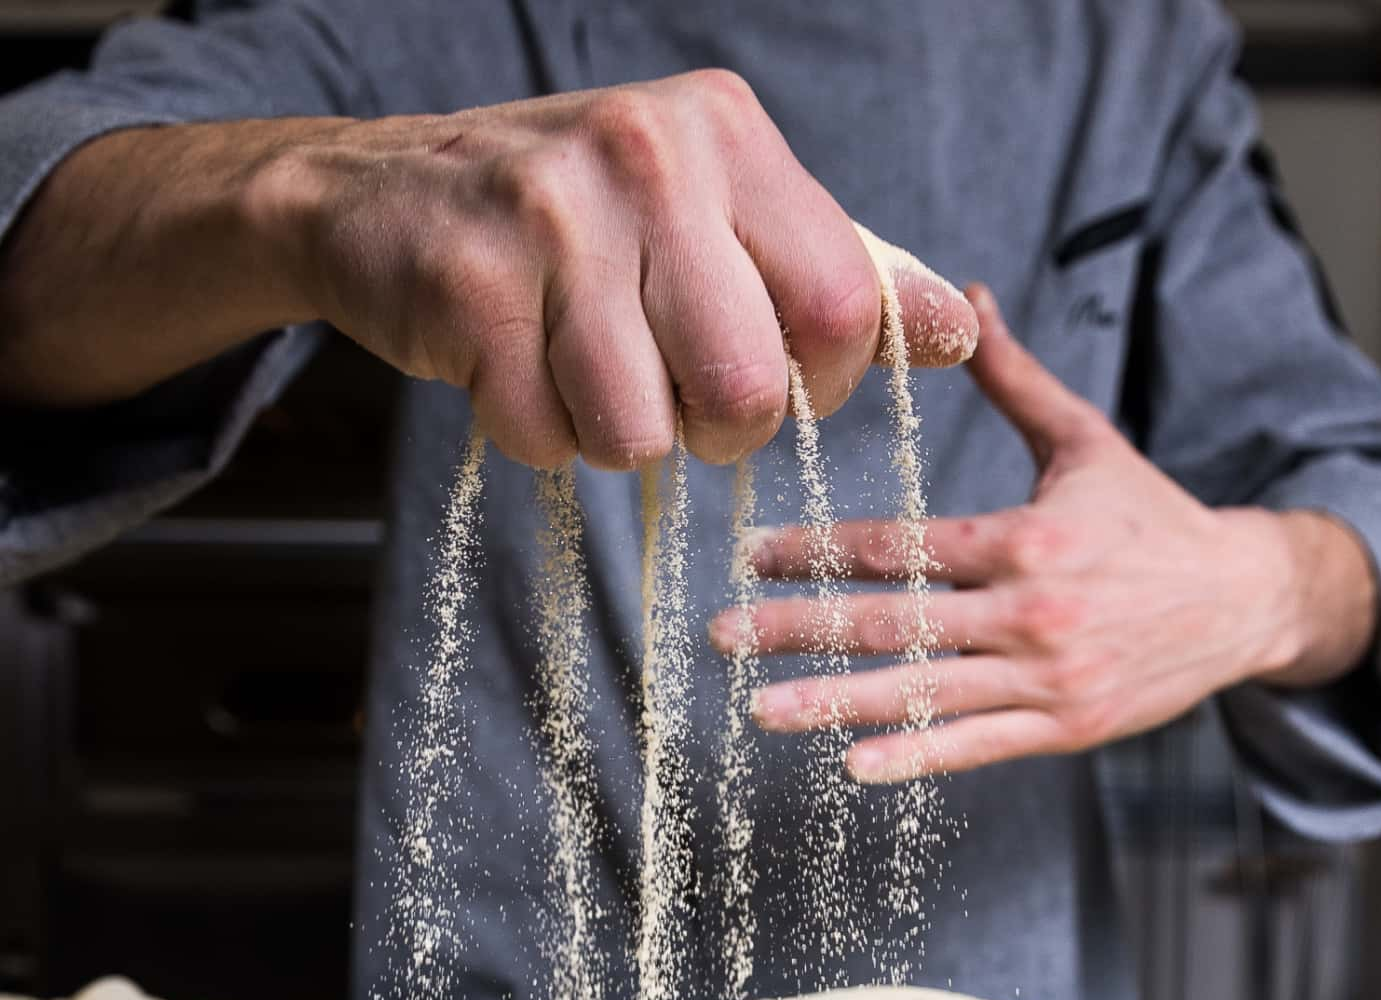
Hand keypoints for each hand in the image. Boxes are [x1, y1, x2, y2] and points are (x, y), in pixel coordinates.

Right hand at [259, 73, 975, 468]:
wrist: (380, 194)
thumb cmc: (579, 224)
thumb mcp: (716, 215)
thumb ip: (832, 273)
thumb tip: (957, 336)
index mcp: (729, 135)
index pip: (839, 305)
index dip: (822, 383)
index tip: (777, 378)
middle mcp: (649, 155)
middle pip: (748, 388)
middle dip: (721, 433)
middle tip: (680, 401)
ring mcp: (552, 218)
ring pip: (643, 431)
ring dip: (623, 440)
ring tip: (589, 378)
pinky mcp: (470, 290)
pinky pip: (547, 438)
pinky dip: (540, 437)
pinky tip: (519, 371)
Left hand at [710, 283, 1379, 782]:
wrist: (1243, 600)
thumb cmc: (1151, 517)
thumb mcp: (1086, 442)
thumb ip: (1016, 380)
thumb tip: (967, 293)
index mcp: (1025, 540)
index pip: (902, 547)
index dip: (822, 552)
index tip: (755, 555)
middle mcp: (1030, 613)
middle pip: (895, 622)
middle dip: (801, 629)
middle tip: (725, 634)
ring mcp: (1046, 678)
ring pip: (925, 694)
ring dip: (836, 704)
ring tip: (763, 711)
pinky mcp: (1065, 727)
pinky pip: (977, 746)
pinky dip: (917, 756)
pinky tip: (854, 764)